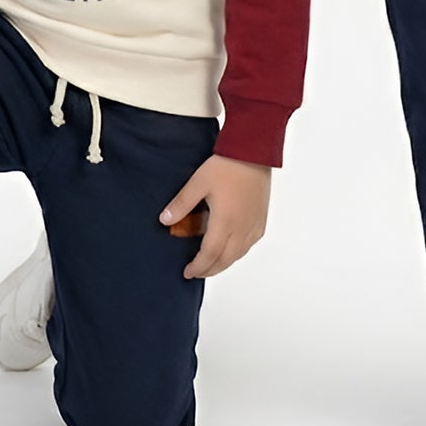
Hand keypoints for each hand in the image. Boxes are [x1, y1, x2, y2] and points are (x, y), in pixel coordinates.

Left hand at [159, 154, 271, 279]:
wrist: (254, 153)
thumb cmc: (227, 166)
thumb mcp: (198, 182)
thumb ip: (181, 204)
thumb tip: (164, 221)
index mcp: (225, 222)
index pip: (209, 255)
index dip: (198, 267)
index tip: (188, 272)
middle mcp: (242, 228)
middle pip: (225, 260)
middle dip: (209, 270)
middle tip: (196, 272)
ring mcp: (254, 226)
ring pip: (238, 255)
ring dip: (223, 263)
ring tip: (210, 263)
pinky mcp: (261, 220)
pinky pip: (248, 246)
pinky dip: (236, 253)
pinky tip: (229, 249)